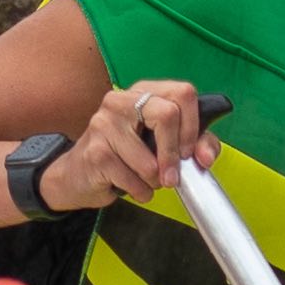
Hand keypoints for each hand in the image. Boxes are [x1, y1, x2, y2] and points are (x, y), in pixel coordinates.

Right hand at [44, 78, 216, 213]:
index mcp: (143, 92)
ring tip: (143, 179)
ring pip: (150, 161)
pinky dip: (139, 192)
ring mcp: (104, 124)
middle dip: (174, 155)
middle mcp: (121, 101)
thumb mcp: (163, 145)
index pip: (183, 92)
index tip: (189, 151)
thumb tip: (205, 156)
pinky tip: (128, 185)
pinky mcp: (96, 152)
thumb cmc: (126, 158)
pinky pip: (134, 181)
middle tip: (172, 176)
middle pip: (167, 115)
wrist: (79, 175)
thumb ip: (195, 144)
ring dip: (153, 181)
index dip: (193, 125)